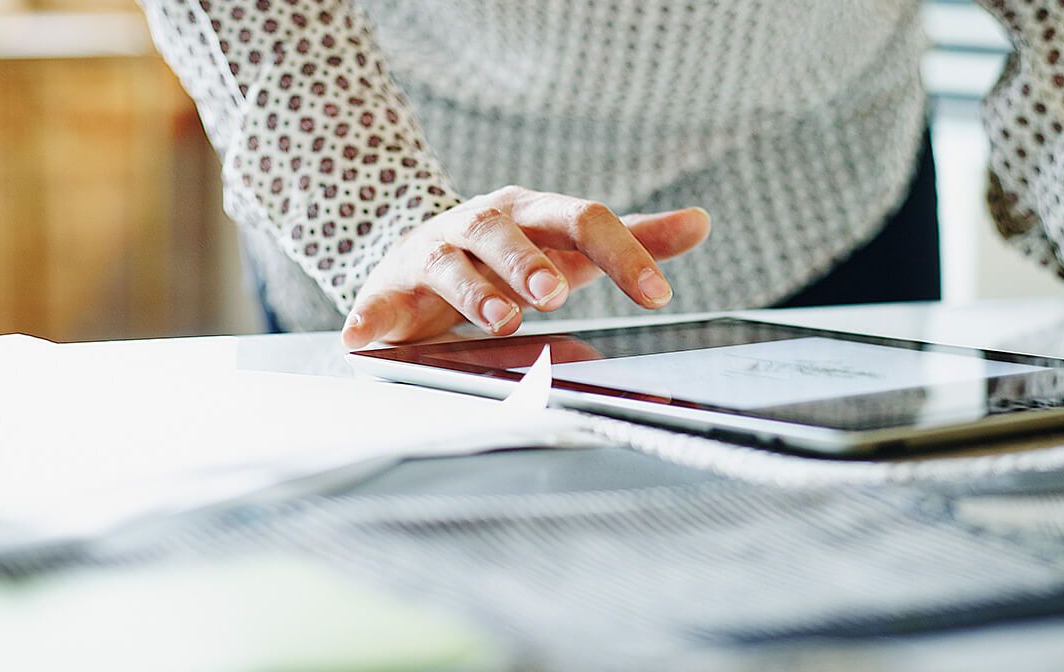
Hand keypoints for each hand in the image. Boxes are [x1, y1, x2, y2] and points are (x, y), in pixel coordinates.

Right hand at [341, 185, 710, 347]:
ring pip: (450, 264)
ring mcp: (431, 256)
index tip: (658, 294)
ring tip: (503, 318)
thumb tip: (701, 221)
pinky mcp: (389, 291)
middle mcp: (479, 226)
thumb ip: (634, 238)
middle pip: (504, 232)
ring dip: (474, 290)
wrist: (418, 253)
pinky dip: (369, 323)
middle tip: (557, 293)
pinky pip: (376, 305)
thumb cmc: (510, 256)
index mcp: (529, 214)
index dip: (622, 255)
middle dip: (529, 261)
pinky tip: (363, 340)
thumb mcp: (570, 245)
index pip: (581, 220)